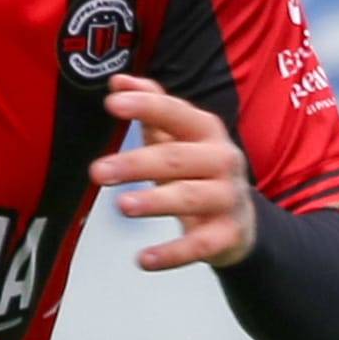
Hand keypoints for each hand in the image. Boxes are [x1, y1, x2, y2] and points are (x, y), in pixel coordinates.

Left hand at [90, 75, 256, 271]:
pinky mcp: (226, 235)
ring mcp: (227, 198)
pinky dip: (172, 254)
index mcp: (207, 131)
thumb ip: (152, 107)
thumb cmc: (199, 171)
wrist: (241, 221)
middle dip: (136, 163)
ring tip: (122, 205)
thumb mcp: (180, 137)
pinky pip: (199, 245)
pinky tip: (143, 259)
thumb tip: (118, 80)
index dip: (145, 106)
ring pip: (190, 197)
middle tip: (97, 171)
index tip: (112, 103)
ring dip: (155, 201)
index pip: (175, 113)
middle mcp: (222, 160)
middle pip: (176, 159)